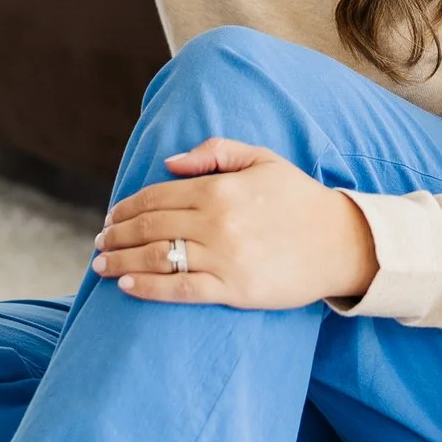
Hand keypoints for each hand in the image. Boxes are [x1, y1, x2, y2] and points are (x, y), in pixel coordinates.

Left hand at [91, 138, 376, 309]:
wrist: (341, 242)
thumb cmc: (300, 199)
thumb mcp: (262, 159)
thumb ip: (214, 153)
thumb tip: (168, 162)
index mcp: (219, 188)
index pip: (157, 196)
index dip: (126, 207)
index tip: (111, 216)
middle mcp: (216, 221)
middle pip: (149, 227)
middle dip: (116, 235)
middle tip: (99, 242)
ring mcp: (223, 257)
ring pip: (157, 258)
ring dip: (121, 261)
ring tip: (101, 265)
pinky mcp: (233, 289)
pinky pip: (180, 289)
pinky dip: (148, 288)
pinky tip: (126, 286)